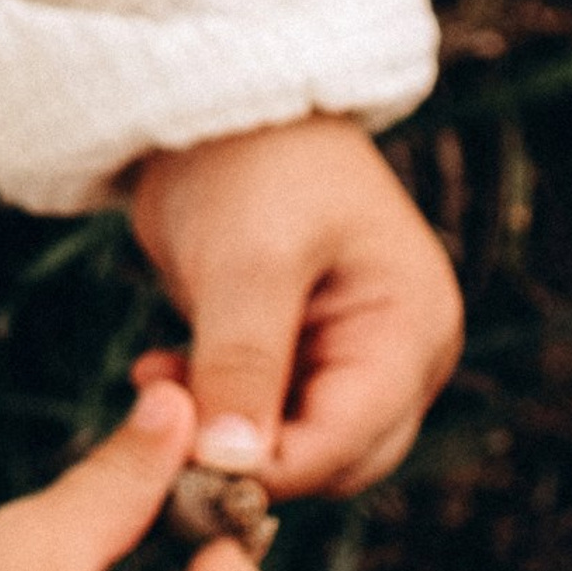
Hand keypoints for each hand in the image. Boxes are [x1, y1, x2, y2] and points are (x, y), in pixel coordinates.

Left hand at [129, 115, 461, 499]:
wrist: (216, 98)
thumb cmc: (251, 159)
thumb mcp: (247, 262)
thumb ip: (243, 366)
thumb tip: (231, 466)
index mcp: (413, 329)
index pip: (351, 442)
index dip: (273, 468)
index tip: (189, 472)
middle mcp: (399, 353)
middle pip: (334, 459)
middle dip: (250, 458)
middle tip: (166, 435)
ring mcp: (352, 352)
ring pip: (295, 443)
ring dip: (224, 433)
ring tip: (159, 386)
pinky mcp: (300, 348)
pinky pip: (265, 413)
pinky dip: (212, 409)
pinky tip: (161, 374)